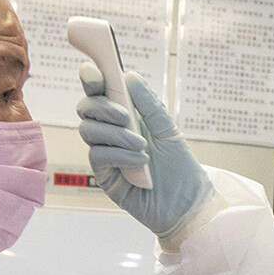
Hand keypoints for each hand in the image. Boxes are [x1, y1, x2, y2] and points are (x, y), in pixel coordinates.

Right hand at [76, 68, 215, 242]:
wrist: (187, 203)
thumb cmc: (179, 166)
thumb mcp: (168, 129)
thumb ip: (148, 103)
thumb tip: (129, 76)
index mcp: (125, 115)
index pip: (100, 91)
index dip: (91, 77)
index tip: (95, 71)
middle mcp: (111, 131)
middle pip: (86, 108)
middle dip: (102, 107)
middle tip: (125, 115)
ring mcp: (105, 152)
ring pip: (88, 130)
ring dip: (115, 134)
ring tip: (141, 144)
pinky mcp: (104, 175)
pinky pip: (98, 155)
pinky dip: (119, 153)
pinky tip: (140, 160)